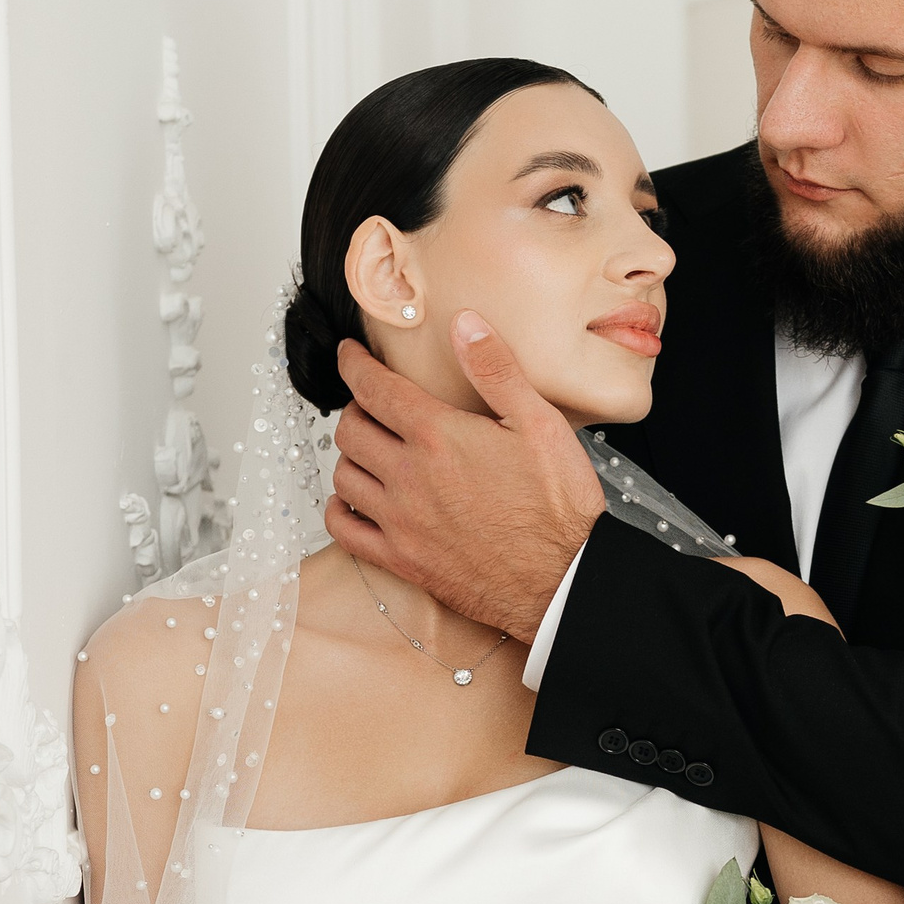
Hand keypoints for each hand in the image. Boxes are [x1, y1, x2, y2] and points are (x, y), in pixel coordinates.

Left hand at [325, 321, 604, 642]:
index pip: (373, 387)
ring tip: (371, 450)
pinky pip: (344, 531)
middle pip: (349, 430)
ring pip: (343, 476)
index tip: (349, 355)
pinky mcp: (402, 560)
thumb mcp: (541, 424)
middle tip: (372, 405)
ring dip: (350, 457)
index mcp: (438, 435)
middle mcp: (409, 477)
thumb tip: (463, 323)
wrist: (564, 580)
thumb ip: (496, 370)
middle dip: (355, 408)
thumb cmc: (559, 507)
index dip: (353, 364)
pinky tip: (356, 501)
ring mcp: (400, 522)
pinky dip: (340, 509)